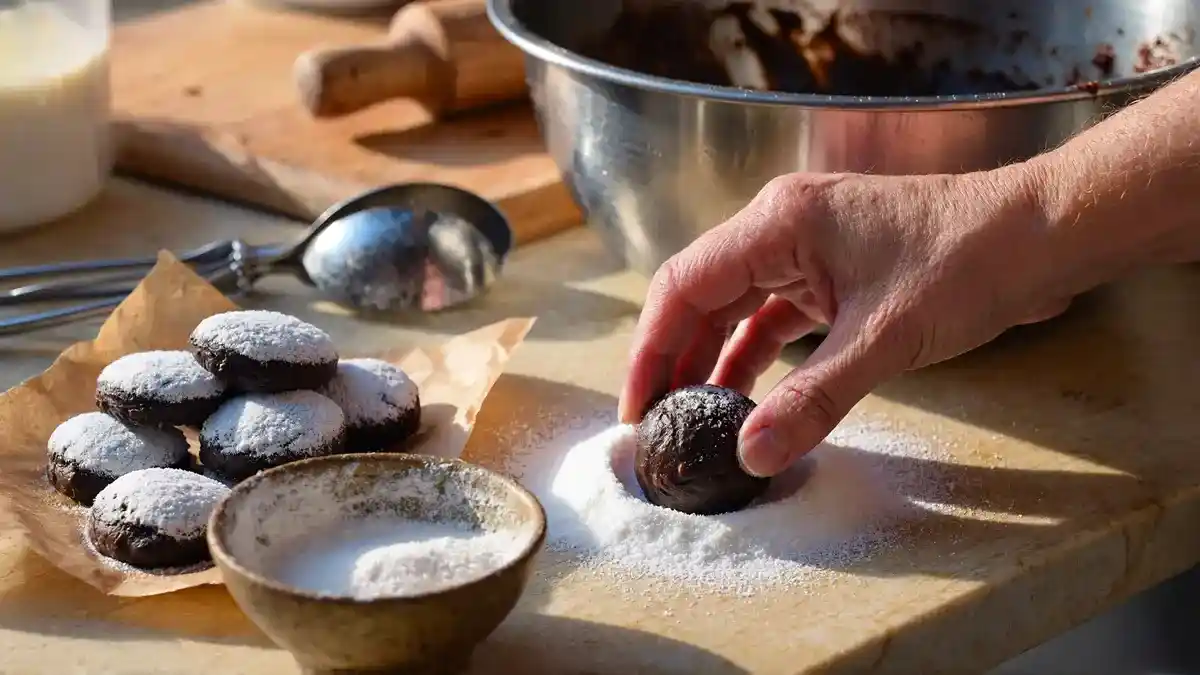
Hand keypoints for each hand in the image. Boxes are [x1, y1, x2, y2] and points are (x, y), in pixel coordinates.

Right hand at [618, 167, 1070, 476]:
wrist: (1041, 236)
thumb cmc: (966, 265)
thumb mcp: (882, 341)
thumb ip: (811, 400)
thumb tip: (751, 456)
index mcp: (777, 223)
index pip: (684, 285)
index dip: (650, 349)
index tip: (636, 406)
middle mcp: (781, 226)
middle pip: (701, 296)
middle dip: (675, 360)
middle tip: (658, 424)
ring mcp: (807, 246)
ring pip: (735, 307)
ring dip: (713, 360)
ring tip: (691, 418)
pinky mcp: (832, 269)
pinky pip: (774, 314)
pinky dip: (756, 355)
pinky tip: (745, 397)